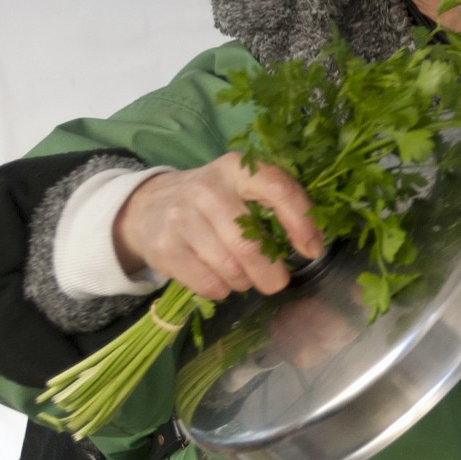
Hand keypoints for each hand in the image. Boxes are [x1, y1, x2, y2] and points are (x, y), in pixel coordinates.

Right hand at [113, 153, 322, 300]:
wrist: (147, 206)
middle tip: (276, 281)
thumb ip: (274, 205)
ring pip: (230, 269)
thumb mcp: (240, 189)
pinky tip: (220, 280)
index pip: (278, 189)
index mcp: (237, 169)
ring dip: (244, 282)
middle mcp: (207, 189)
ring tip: (242, 276)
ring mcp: (181, 217)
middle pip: (250, 244)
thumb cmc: (212, 203)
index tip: (312, 250)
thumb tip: (313, 246)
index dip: (301, 222)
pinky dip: (222, 290)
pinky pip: (208, 283)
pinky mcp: (164, 247)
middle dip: (271, 273)